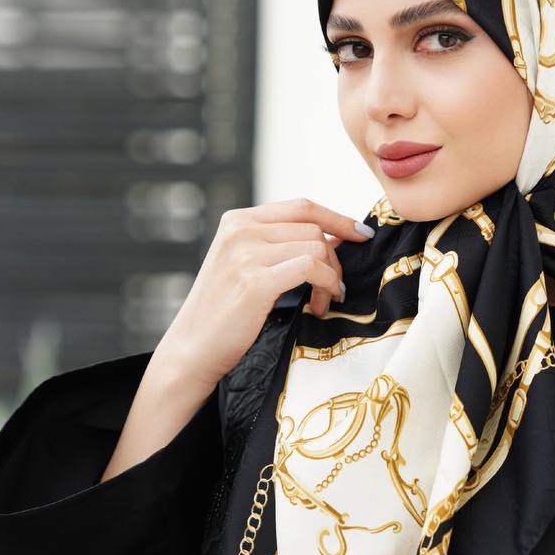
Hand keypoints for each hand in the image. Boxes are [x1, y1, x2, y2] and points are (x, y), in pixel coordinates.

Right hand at [154, 198, 373, 389]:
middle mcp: (240, 231)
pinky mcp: (254, 281)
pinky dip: (326, 285)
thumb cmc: (224, 312)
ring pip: (316, 248)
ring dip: (331, 277)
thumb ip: (281, 245)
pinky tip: (321, 304)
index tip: (361, 234)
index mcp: (237, 221)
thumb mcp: (246, 265)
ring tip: (323, 301)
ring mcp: (245, 254)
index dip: (337, 218)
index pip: (301, 207)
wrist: (193, 348)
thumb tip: (336, 235)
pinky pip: (310, 268)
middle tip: (333, 288)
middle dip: (334, 259)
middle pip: (313, 229)